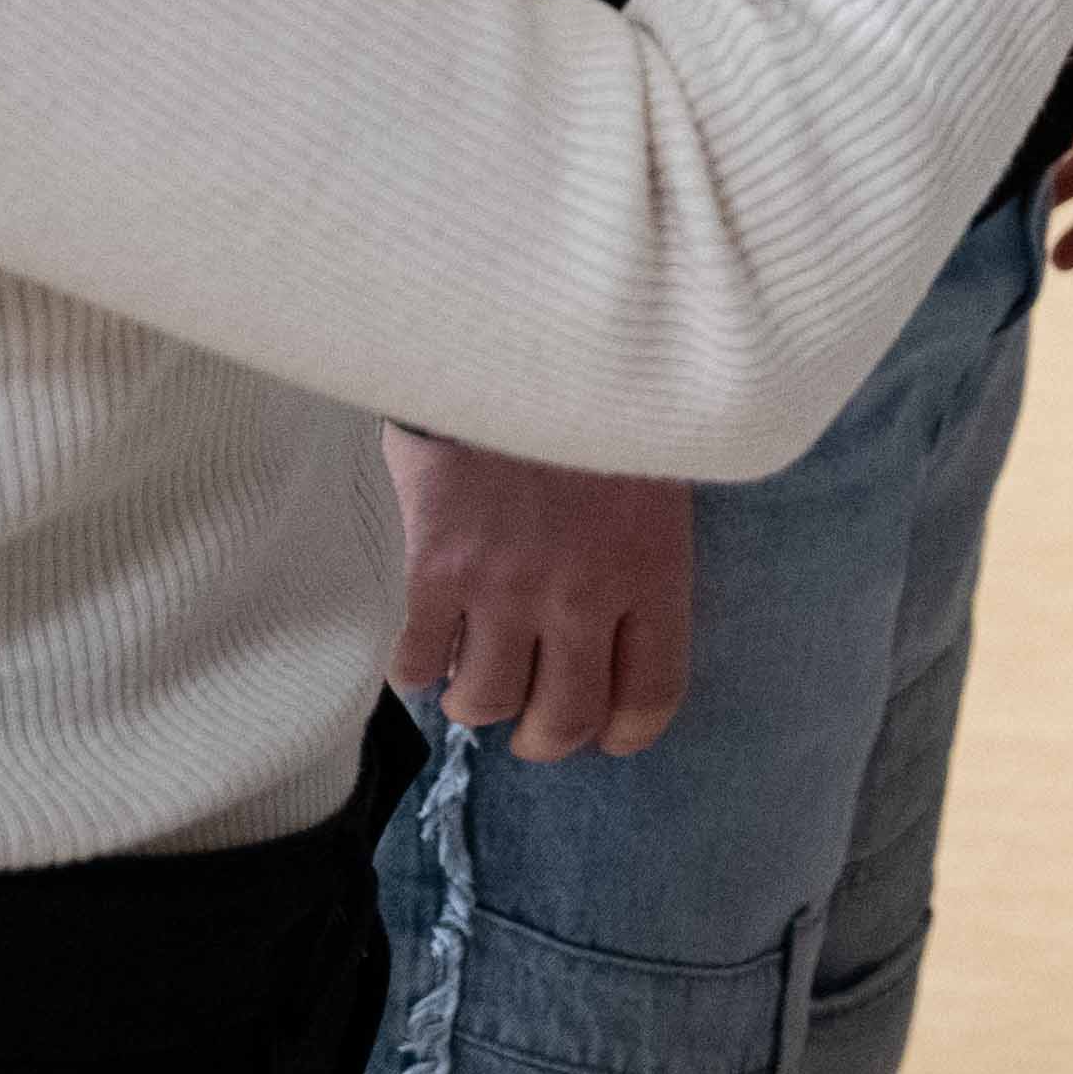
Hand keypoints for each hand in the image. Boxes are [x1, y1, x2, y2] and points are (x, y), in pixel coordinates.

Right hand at [382, 428, 693, 760]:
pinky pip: (418, 662)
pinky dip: (417, 669)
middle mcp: (583, 593)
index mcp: (652, 568)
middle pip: (564, 720)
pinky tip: (426, 644)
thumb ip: (644, 545)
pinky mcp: (434, 568)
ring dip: (477, 700)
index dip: (627, 732)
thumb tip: (626, 611)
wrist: (510, 336)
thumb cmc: (596, 395)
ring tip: (475, 672)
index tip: (608, 731)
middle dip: (546, 738)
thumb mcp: (655, 466)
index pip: (653, 693)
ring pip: (485, 703)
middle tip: (532, 721)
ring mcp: (504, 585)